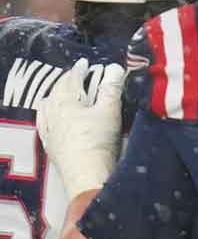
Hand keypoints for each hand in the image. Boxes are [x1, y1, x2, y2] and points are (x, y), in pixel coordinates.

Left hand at [36, 58, 125, 197]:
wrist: (87, 174)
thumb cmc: (99, 142)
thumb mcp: (110, 112)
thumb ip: (111, 88)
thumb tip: (114, 67)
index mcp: (68, 103)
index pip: (72, 80)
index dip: (80, 69)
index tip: (85, 63)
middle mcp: (54, 113)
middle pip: (58, 91)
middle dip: (67, 80)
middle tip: (74, 74)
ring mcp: (50, 130)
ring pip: (46, 107)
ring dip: (52, 96)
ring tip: (56, 92)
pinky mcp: (50, 145)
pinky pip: (43, 125)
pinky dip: (45, 115)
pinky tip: (47, 116)